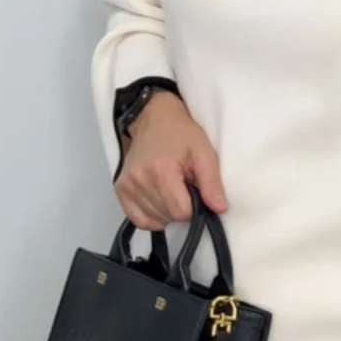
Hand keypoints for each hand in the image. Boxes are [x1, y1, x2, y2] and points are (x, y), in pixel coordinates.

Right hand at [115, 92, 227, 230]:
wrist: (154, 120)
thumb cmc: (182, 135)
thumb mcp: (204, 153)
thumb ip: (212, 182)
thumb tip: (220, 209)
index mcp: (161, 170)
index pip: (181, 211)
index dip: (194, 208)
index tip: (195, 192)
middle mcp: (139, 180)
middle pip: (168, 216)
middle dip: (181, 209)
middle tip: (184, 188)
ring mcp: (126, 186)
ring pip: (155, 220)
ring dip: (167, 213)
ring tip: (171, 191)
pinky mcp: (120, 190)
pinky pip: (139, 220)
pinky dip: (152, 217)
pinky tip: (159, 201)